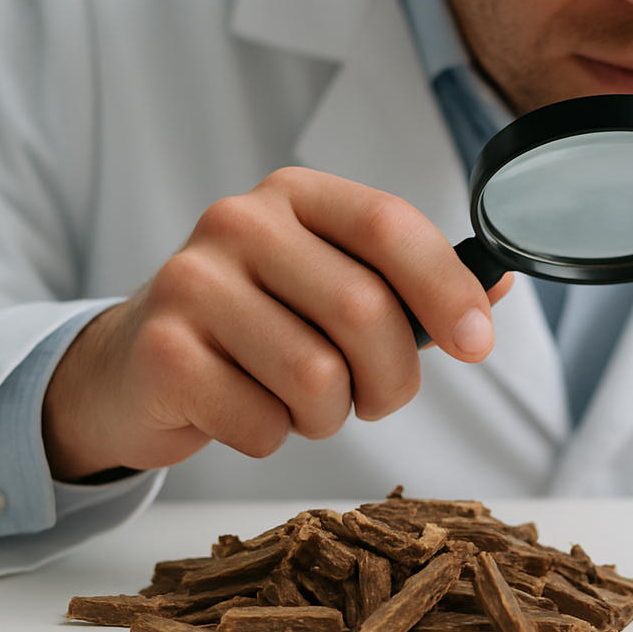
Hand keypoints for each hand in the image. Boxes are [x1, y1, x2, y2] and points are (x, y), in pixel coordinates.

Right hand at [42, 167, 512, 480]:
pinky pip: (263, 423)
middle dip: (392, 378)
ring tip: (299, 401)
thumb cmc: (256, 325)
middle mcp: (239, 223)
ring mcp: (192, 284)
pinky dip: (272, 437)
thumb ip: (411, 284)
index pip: (389, 225)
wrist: (134, 367)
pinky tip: (244, 411)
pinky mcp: (162, 354)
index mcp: (296, 194)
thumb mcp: (331, 283)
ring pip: (317, 377)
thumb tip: (499, 283)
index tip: (478, 342)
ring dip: (327, 415)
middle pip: (364, 310)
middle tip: (376, 397)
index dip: (446, 288)